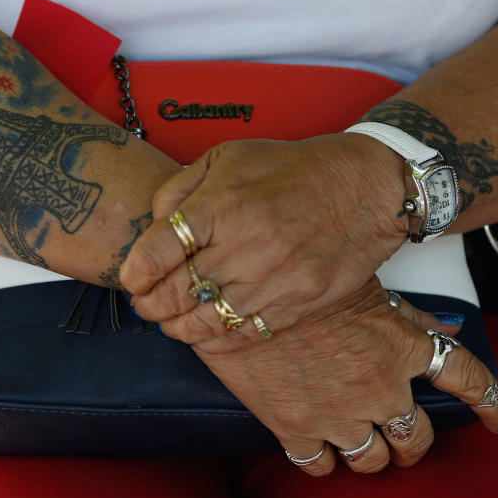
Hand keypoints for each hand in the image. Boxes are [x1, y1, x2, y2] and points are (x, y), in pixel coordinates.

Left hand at [120, 134, 407, 344]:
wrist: (364, 188)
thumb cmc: (293, 169)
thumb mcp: (228, 157)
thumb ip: (181, 188)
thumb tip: (153, 225)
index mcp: (220, 205)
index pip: (154, 252)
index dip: (134, 273)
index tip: (132, 279)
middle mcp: (242, 245)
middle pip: (173, 293)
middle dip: (149, 305)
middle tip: (145, 304)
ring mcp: (271, 279)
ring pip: (204, 322)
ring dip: (177, 327)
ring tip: (171, 321)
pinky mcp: (296, 304)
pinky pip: (243, 335)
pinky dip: (216, 340)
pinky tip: (206, 332)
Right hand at [190, 280, 497, 475]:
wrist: (239, 289)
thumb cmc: (304, 277)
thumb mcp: (367, 287)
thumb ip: (410, 314)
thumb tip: (449, 330)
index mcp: (402, 346)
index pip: (465, 379)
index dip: (488, 401)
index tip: (497, 417)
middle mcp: (379, 388)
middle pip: (415, 438)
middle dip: (414, 442)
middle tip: (403, 437)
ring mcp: (338, 414)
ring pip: (372, 461)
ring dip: (373, 455)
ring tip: (362, 446)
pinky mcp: (295, 427)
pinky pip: (319, 466)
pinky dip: (324, 462)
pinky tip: (321, 452)